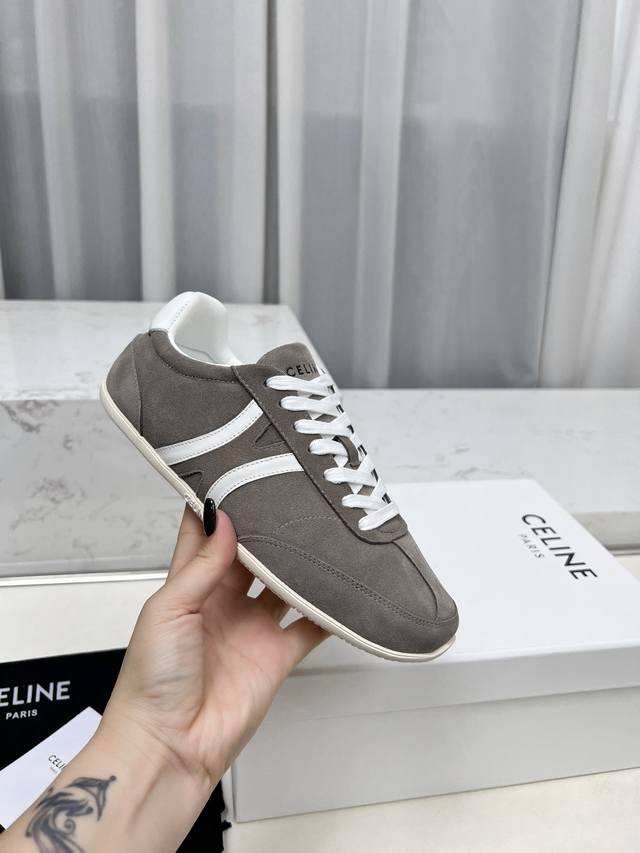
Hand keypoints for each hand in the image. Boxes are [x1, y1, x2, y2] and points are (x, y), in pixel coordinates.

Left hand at [100, 506, 327, 794]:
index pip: (204, 534)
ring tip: (323, 533)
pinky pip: (309, 628)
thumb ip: (202, 566)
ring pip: (284, 585)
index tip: (237, 472)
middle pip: (253, 555)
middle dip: (270, 530)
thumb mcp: (169, 609)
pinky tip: (344, 590)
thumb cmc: (152, 679)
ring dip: (301, 565)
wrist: (170, 745)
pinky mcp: (276, 656)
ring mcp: (252, 628)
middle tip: (293, 497)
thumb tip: (224, 519)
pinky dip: (328, 612)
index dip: (218, 505)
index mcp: (189, 585)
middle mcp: (223, 602)